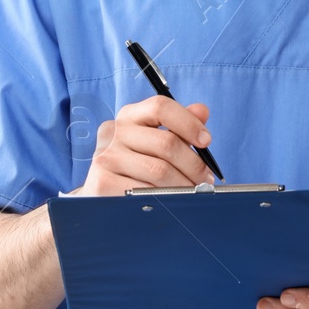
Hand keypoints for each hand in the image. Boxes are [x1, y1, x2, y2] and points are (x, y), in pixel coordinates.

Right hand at [76, 97, 214, 196]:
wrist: (102, 194)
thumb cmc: (136, 165)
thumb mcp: (155, 141)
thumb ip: (179, 125)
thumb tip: (202, 111)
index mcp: (129, 115)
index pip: (161, 107)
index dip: (188, 123)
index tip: (206, 141)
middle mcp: (114, 131)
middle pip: (166, 142)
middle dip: (194, 164)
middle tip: (205, 179)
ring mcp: (106, 156)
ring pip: (160, 171)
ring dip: (184, 185)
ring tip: (192, 192)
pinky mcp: (103, 182)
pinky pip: (145, 191)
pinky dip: (164, 199)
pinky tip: (169, 201)